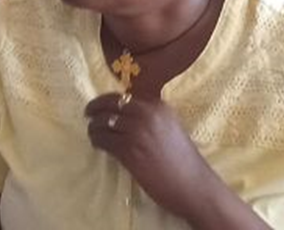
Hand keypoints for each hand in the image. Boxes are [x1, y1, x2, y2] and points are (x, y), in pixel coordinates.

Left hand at [84, 93, 217, 214]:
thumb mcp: (170, 128)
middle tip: (88, 114)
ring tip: (92, 132)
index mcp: (158, 106)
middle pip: (110, 105)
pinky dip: (97, 141)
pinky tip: (97, 144)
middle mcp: (146, 114)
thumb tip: (124, 113)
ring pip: (103, 122)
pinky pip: (103, 140)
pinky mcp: (129, 151)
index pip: (123, 96)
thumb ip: (151, 118)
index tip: (100, 105)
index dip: (108, 100)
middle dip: (95, 109)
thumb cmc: (184, 161)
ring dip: (94, 127)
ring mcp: (136, 132)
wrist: (195, 186)